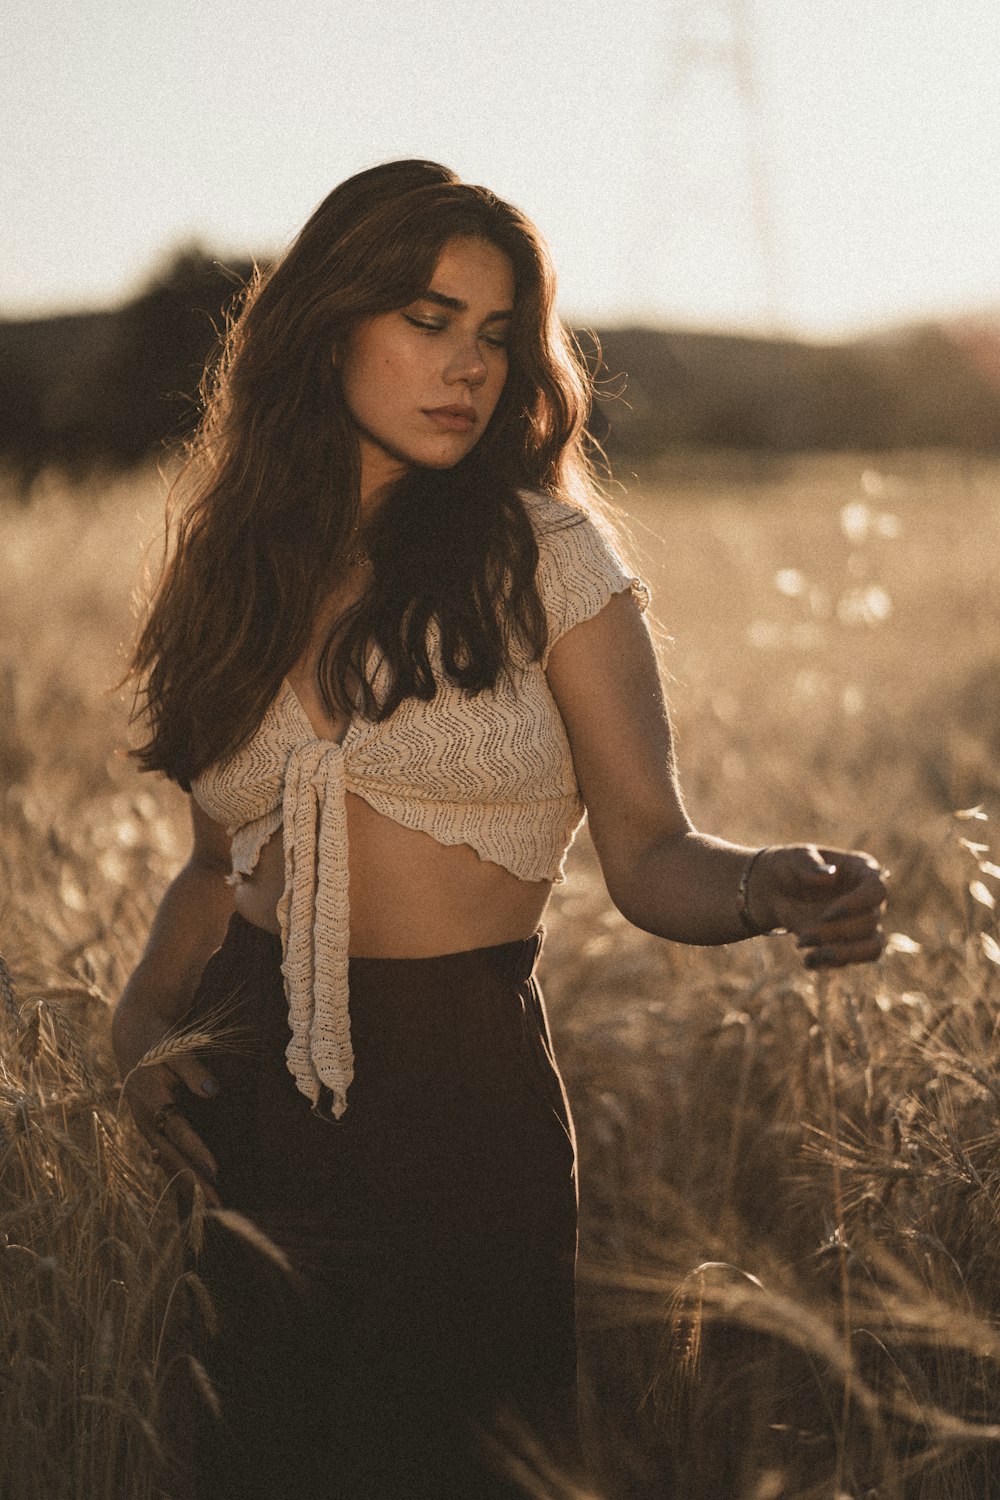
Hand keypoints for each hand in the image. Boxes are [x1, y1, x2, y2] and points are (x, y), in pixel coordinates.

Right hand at [112, 998, 222, 1209]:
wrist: (132, 1033)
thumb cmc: (159, 1040)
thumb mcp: (175, 1048)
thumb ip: (193, 1069)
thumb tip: (213, 1091)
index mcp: (151, 1098)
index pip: (179, 1131)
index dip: (197, 1151)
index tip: (216, 1170)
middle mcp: (144, 1116)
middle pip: (171, 1155)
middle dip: (194, 1180)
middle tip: (217, 1202)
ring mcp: (142, 1123)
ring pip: (164, 1159)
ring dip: (184, 1182)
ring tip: (206, 1204)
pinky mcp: (146, 1124)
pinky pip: (160, 1153)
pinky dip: (174, 1171)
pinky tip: (186, 1188)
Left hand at [747, 844, 886, 969]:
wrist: (775, 890)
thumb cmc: (789, 867)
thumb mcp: (793, 857)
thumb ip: (808, 862)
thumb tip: (829, 875)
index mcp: (862, 871)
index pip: (876, 890)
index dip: (857, 905)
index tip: (828, 914)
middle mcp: (869, 899)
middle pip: (870, 922)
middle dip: (835, 934)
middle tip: (802, 939)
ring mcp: (862, 923)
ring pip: (872, 948)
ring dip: (843, 955)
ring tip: (811, 957)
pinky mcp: (850, 943)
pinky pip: (853, 960)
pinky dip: (830, 964)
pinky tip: (807, 961)